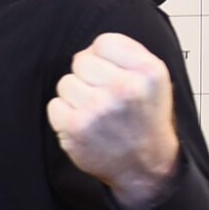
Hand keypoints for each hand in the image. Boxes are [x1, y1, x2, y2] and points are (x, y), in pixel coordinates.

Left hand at [47, 32, 179, 209]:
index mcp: (147, 71)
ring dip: (75, 97)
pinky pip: (55, 105)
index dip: (101, 57)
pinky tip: (84, 126)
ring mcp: (98, 107)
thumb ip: (128, 55)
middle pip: (80, 61)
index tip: (109, 73)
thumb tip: (93, 45)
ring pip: (65, 83)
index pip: (103, 42)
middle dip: (87, 77)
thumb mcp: (154, 81)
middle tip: (103, 97)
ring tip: (95, 113)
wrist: (145, 167)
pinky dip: (65, 115)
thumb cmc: (145, 121)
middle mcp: (124, 87)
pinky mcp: (76, 127)